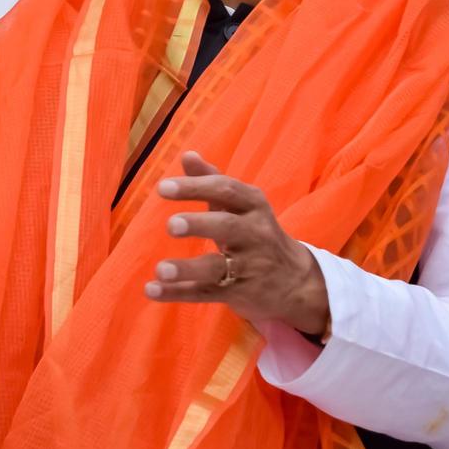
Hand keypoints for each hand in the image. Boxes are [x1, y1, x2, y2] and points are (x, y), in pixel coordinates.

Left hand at [145, 151, 328, 336]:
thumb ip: (212, 179)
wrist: (296, 280)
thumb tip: (187, 154)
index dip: (196, 187)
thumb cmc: (256, 232)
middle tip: (170, 225)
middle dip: (198, 224)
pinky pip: (207, 293)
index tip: (163, 187)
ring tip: (160, 269)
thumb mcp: (242, 204)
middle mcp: (255, 233)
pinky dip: (179, 293)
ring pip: (217, 267)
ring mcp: (249, 267)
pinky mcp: (240, 293)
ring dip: (188, 268)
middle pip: (227, 226)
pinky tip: (152, 290)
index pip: (226, 190)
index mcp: (253, 204)